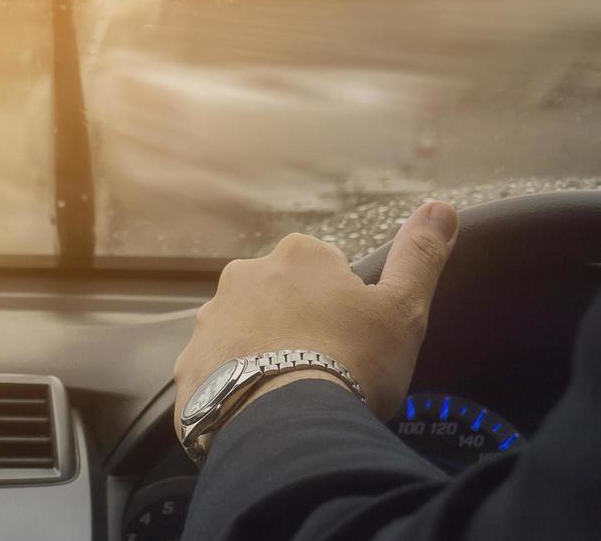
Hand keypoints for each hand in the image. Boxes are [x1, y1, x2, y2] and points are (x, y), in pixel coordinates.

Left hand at [174, 201, 459, 426]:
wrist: (287, 422)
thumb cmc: (352, 360)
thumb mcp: (403, 308)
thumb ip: (420, 255)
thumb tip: (441, 206)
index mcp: (295, 256)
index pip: (326, 271)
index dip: (346, 307)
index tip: (355, 338)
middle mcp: (242, 276)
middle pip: (281, 298)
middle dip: (300, 325)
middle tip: (326, 367)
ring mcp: (210, 320)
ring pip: (246, 332)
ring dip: (264, 352)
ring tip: (292, 391)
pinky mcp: (189, 364)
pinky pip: (215, 370)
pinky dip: (233, 386)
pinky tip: (257, 408)